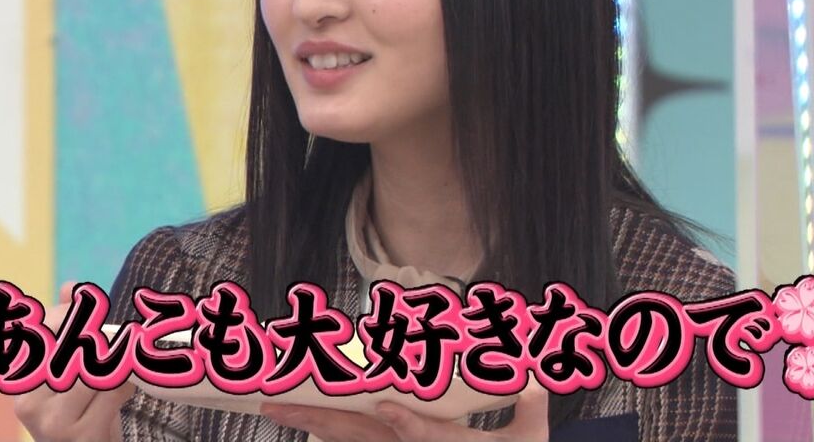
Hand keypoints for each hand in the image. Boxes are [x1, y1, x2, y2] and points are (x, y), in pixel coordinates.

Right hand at [14, 281, 134, 441]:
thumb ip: (66, 326)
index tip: (86, 313)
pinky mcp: (79, 436)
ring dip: (114, 365)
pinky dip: (124, 386)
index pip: (40, 334)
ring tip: (119, 370)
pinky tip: (123, 390)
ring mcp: (50, 423)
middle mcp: (26, 404)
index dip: (65, 315)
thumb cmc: (80, 409)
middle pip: (69, 350)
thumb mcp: (69, 370)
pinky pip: (110, 393)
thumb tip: (69, 286)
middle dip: (96, 339)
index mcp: (19, 383)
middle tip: (116, 340)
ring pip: (91, 370)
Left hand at [260, 379, 548, 441]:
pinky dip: (327, 432)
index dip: (408, 425)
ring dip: (313, 426)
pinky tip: (298, 420)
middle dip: (321, 422)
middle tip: (278, 405)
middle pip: (364, 439)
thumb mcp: (530, 441)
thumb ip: (532, 409)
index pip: (426, 436)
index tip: (385, 407)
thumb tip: (537, 379)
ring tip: (276, 410)